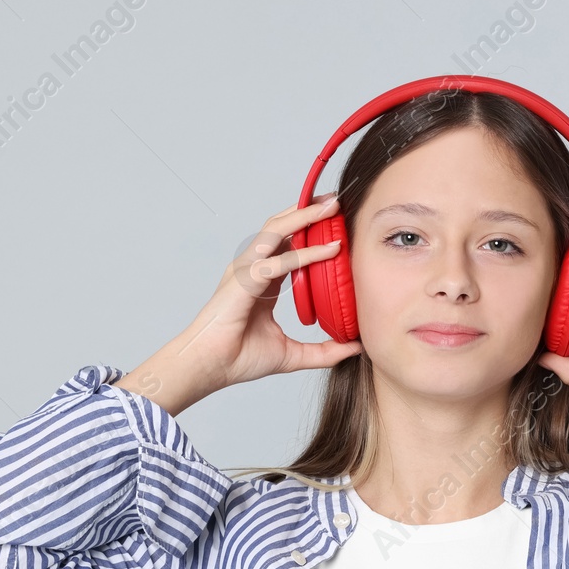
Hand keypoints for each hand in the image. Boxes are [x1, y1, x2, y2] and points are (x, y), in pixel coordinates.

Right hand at [117, 194, 363, 414]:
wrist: (211, 368)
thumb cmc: (240, 358)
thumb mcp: (292, 354)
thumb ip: (324, 350)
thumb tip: (356, 348)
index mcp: (262, 280)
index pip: (287, 244)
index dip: (309, 229)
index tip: (336, 221)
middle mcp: (253, 268)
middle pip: (282, 228)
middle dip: (309, 211)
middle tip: (337, 200)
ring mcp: (246, 270)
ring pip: (278, 232)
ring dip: (306, 217)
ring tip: (333, 207)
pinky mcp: (244, 280)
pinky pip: (279, 260)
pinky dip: (306, 253)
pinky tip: (331, 249)